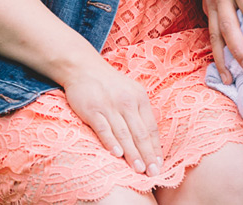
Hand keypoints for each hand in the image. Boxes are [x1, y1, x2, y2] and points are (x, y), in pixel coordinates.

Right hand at [61, 60, 162, 174]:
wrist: (84, 68)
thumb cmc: (110, 84)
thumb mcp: (130, 92)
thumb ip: (139, 112)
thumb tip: (149, 138)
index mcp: (140, 98)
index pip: (151, 127)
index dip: (155, 147)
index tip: (158, 164)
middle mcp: (127, 102)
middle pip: (140, 133)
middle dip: (147, 155)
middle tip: (152, 172)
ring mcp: (110, 106)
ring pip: (124, 133)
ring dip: (132, 153)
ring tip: (138, 169)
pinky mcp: (93, 109)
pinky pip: (104, 128)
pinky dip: (111, 141)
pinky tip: (117, 154)